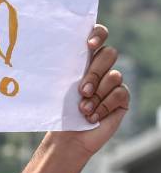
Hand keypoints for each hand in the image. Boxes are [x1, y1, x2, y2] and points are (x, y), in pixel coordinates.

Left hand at [52, 24, 129, 156]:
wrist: (67, 138)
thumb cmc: (59, 113)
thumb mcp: (58, 90)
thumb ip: (63, 72)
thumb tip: (51, 57)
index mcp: (84, 61)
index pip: (98, 36)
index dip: (98, 34)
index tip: (89, 44)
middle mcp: (100, 68)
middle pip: (109, 54)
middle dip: (94, 72)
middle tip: (81, 91)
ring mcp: (112, 83)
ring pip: (114, 75)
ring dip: (97, 94)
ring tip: (83, 109)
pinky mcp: (121, 98)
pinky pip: (120, 93)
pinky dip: (104, 106)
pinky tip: (92, 117)